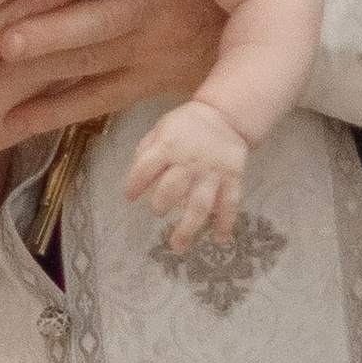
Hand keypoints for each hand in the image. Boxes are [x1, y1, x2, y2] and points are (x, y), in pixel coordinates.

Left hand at [0, 0, 221, 140]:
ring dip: (38, 67)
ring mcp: (150, 48)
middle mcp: (155, 5)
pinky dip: (51, 111)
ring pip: (92, 60)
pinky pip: (96, 101)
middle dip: (51, 29)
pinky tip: (9, 119)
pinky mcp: (144, 83)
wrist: (231, 22)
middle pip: (103, 18)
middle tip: (3, 41)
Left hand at [125, 100, 247, 251]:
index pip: (146, 168)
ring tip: (178, 246)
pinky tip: (220, 239)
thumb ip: (147, 151)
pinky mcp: (231, 179)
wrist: (225, 117)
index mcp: (168, 146)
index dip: (135, 184)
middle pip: (172, 190)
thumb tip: (136, 177)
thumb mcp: (162, 128)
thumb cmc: (187, 125)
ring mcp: (212, 173)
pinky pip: (229, 204)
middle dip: (161, 205)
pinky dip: (225, 223)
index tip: (129, 197)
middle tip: (158, 212)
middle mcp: (189, 162)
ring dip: (189, 228)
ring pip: (200, 204)